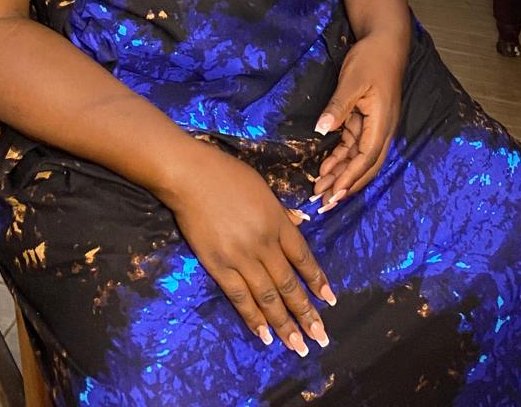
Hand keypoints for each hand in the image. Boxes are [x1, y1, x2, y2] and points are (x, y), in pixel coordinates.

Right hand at [158, 144, 336, 356]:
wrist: (190, 176)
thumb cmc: (227, 175)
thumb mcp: (263, 188)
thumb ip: (281, 211)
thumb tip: (300, 223)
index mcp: (277, 222)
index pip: (303, 257)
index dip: (317, 280)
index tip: (330, 300)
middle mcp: (264, 244)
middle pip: (289, 284)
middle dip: (307, 312)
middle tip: (321, 337)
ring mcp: (241, 258)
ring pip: (268, 297)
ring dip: (285, 324)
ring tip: (299, 346)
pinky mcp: (219, 267)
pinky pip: (240, 298)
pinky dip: (253, 318)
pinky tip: (265, 336)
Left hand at [311, 28, 406, 210]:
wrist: (385, 42)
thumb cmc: (371, 60)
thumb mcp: (353, 81)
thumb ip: (338, 106)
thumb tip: (323, 130)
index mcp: (382, 124)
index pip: (366, 158)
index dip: (349, 178)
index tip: (333, 194)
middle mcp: (381, 130)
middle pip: (364, 167)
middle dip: (345, 186)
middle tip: (323, 203)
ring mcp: (374, 127)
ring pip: (358, 159)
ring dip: (341, 175)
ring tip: (320, 190)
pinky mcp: (366, 121)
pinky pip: (354, 146)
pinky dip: (340, 158)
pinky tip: (326, 168)